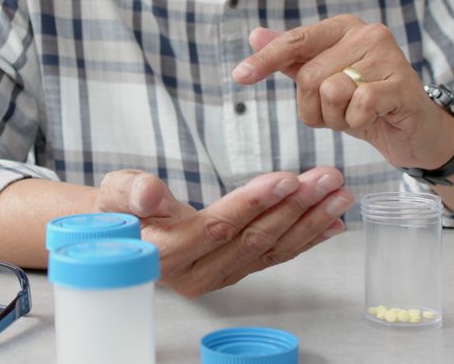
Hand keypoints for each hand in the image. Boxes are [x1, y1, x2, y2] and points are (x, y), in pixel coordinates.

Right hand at [93, 167, 352, 297]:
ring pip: (269, 249)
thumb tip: (148, 192)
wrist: (118, 233)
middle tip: (327, 179)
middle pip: (253, 240)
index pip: (218, 228)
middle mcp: (196, 274)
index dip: (254, 203)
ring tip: (339, 194)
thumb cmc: (117, 208)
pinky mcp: (233, 270)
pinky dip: (306, 238)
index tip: (287, 178)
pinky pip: (274, 257)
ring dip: (309, 221)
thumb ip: (131, 193)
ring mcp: (218, 275)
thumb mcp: (114, 192)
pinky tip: (331, 223)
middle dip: (295, 208)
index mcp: (166, 255)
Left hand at [231, 15, 453, 169]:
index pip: (296, 40)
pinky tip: (372, 119)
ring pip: (331, 91)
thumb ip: (292, 58)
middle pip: (309, 75)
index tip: (239, 76)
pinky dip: (357, 122)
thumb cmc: (364, 102)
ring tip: (355, 115)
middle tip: (337, 113)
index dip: (266, 59)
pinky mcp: (403, 84)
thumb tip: (255, 35)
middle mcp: (367, 33)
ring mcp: (388, 56)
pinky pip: (358, 105)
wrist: (411, 129)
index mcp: (343, 27)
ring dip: (336, 117)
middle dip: (314, 106)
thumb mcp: (324, 81)